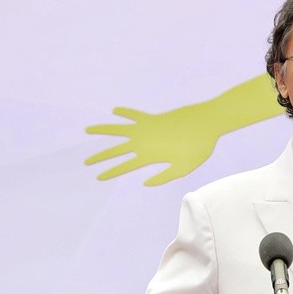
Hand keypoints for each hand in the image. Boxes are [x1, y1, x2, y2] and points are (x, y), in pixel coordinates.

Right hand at [85, 103, 218, 185]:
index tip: (98, 177)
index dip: (110, 172)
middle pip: (116, 150)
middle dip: (101, 156)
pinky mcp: (153, 117)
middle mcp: (143, 141)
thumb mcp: (184, 169)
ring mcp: (147, 127)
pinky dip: (124, 112)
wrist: (206, 123)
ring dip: (102, 130)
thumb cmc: (198, 148)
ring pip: (118, 129)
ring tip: (87, 130)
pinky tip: (114, 111)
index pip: (125, 166)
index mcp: (150, 156)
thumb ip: (164, 177)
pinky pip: (134, 114)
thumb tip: (145, 183)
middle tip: (86, 162)